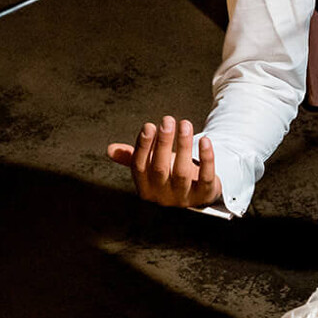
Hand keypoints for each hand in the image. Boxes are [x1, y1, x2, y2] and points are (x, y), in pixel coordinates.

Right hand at [105, 116, 223, 208]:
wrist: (198, 194)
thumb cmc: (170, 176)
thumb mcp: (150, 168)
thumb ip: (133, 157)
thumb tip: (110, 149)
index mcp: (145, 188)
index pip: (139, 167)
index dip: (143, 146)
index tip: (149, 125)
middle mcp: (163, 196)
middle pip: (160, 168)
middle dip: (163, 143)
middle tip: (167, 120)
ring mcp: (184, 197)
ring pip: (182, 172)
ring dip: (183, 145)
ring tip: (185, 124)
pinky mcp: (205, 194)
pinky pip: (206, 177)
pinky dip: (206, 158)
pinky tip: (205, 140)